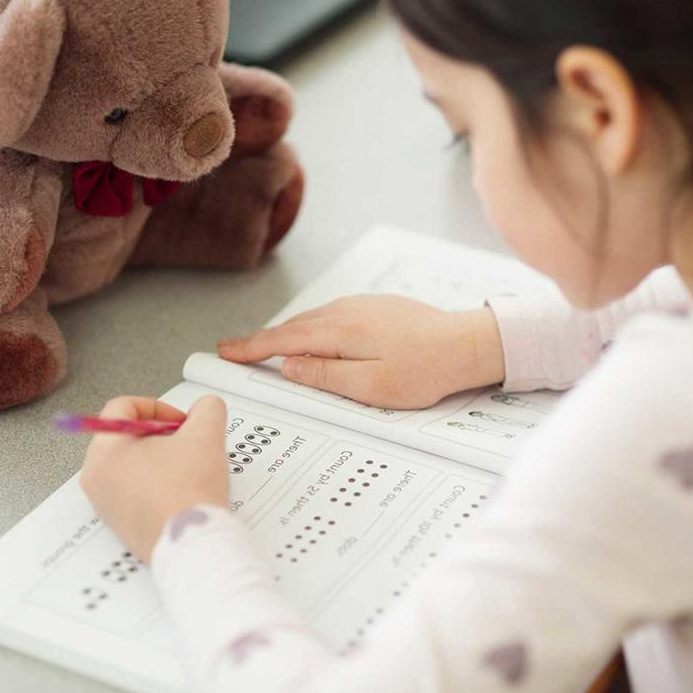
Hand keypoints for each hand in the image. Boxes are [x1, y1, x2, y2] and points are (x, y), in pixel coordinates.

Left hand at [79, 396, 229, 563]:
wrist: (191, 543)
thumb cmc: (188, 492)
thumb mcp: (206, 435)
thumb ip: (207, 409)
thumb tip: (205, 408)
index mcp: (105, 449)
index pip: (123, 408)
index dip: (159, 407)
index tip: (181, 421)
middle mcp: (95, 476)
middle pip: (124, 436)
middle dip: (159, 435)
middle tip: (186, 444)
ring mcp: (104, 502)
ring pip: (129, 464)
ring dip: (158, 459)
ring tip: (186, 469)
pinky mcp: (117, 522)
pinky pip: (131, 490)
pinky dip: (154, 484)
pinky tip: (179, 491)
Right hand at [218, 295, 505, 408]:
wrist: (467, 344)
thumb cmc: (424, 371)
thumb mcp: (370, 386)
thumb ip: (325, 376)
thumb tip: (288, 365)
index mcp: (340, 331)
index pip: (283, 340)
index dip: (251, 347)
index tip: (226, 351)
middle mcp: (346, 310)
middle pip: (293, 326)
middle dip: (262, 339)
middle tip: (233, 350)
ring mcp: (362, 305)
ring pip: (313, 320)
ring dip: (287, 332)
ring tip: (265, 346)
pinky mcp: (376, 308)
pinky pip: (333, 316)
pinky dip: (312, 327)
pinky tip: (313, 337)